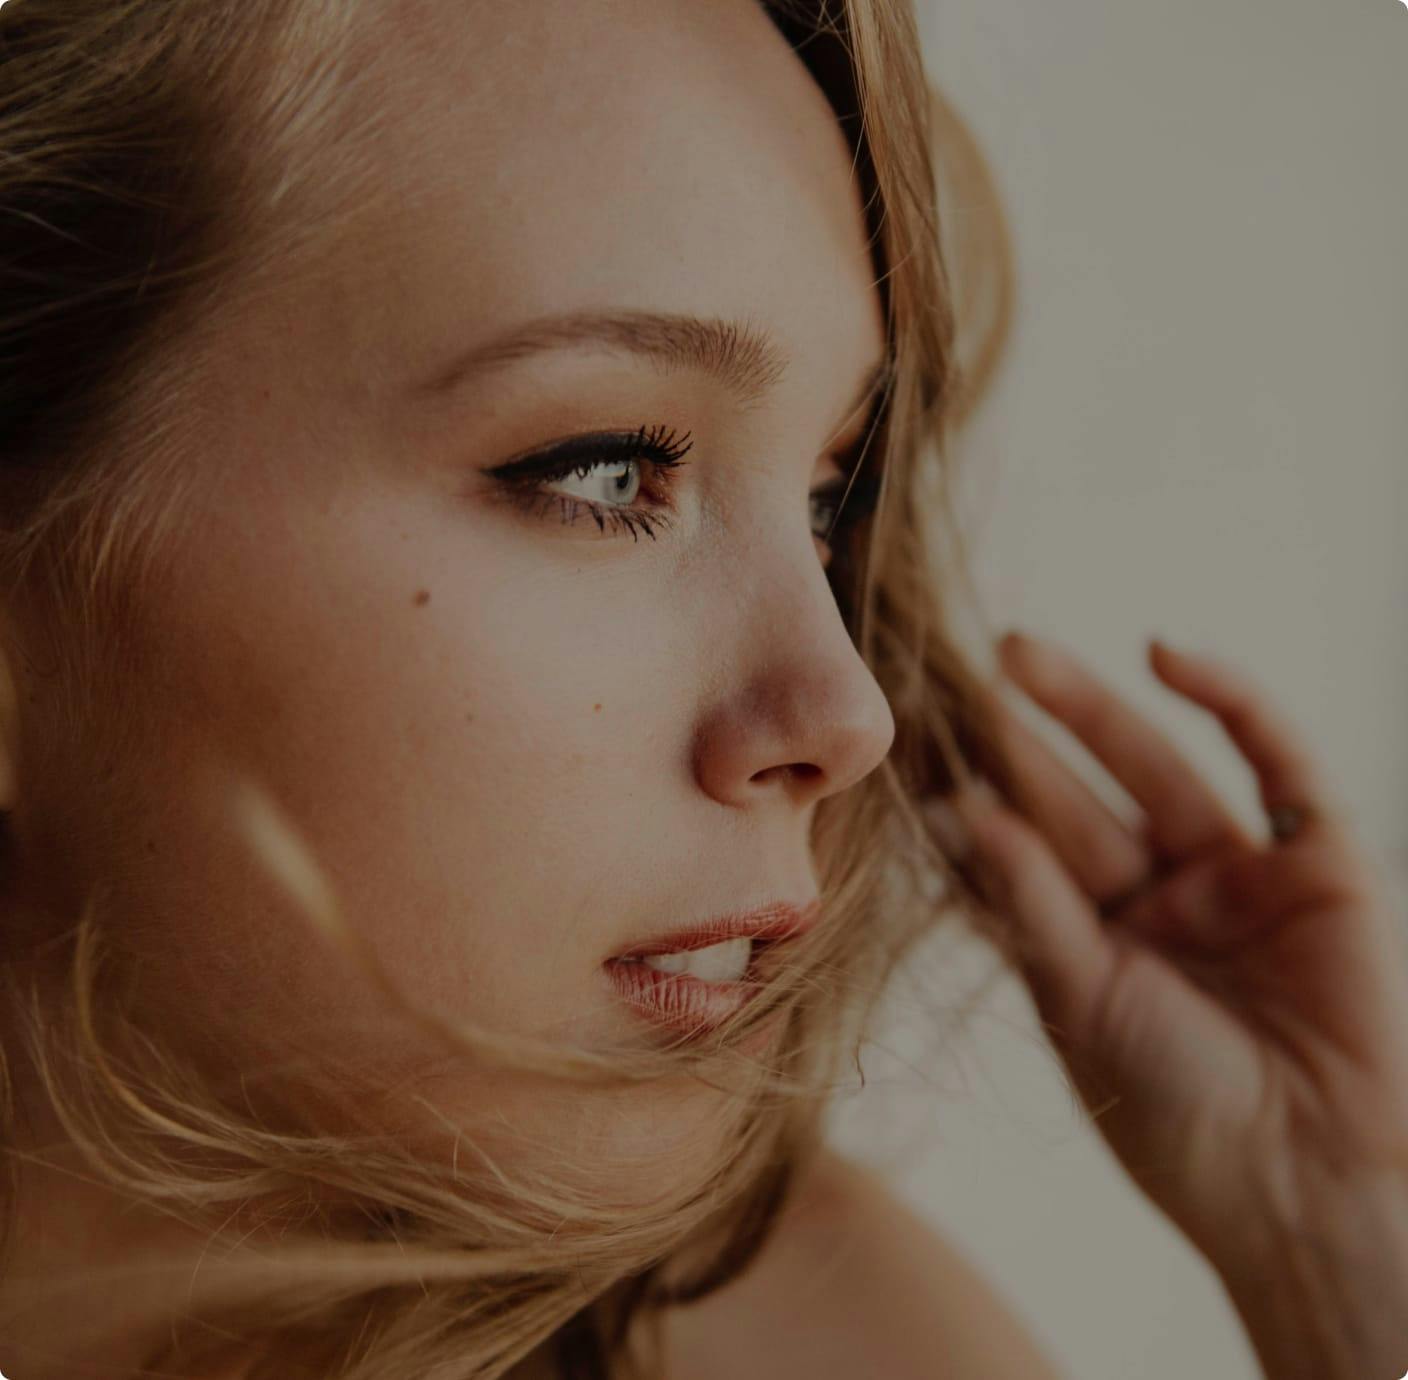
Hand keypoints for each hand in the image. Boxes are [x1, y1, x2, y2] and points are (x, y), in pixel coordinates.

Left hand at [926, 630, 1407, 1375]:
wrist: (1303, 1186)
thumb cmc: (1177, 1112)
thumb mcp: (1080, 1000)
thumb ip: (1028, 900)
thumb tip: (960, 808)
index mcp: (1094, 941)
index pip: (1025, 848)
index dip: (974, 792)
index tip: (911, 739)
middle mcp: (1159, 901)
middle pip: (1077, 797)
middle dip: (1021, 737)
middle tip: (957, 670)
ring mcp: (1237, 876)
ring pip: (1156, 766)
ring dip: (1092, 706)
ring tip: (1018, 653)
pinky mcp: (1319, 859)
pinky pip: (1275, 761)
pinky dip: (1231, 701)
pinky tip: (1162, 654)